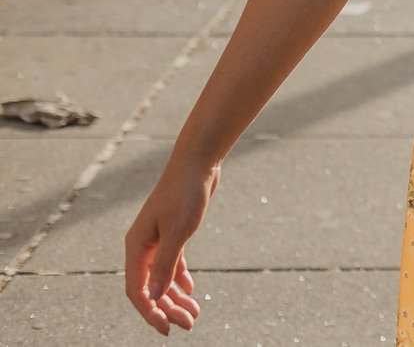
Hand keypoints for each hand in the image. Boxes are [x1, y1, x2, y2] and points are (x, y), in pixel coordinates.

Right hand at [124, 156, 218, 333]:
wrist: (198, 163)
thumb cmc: (185, 194)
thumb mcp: (177, 232)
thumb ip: (165, 264)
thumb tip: (155, 297)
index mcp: (136, 248)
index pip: (137, 290)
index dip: (150, 312)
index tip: (167, 329)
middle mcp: (142, 246)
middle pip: (151, 287)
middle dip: (167, 308)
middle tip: (189, 324)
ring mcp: (157, 239)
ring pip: (162, 277)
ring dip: (175, 297)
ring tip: (194, 313)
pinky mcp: (172, 232)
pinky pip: (172, 263)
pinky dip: (180, 278)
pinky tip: (191, 290)